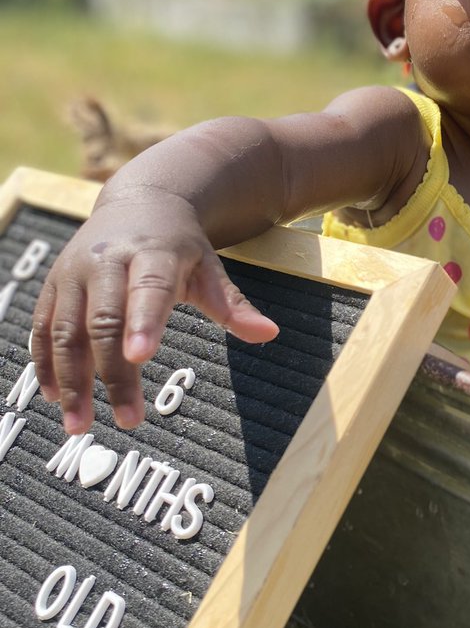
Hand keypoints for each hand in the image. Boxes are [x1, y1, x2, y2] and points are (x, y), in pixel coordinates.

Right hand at [31, 194, 278, 434]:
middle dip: (111, 374)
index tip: (140, 358)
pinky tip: (55, 396)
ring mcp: (74, 272)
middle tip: (128, 419)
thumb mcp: (210, 267)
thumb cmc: (180, 246)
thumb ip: (233, 304)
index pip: (148, 290)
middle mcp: (107, 261)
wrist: (140, 202)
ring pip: (65, 329)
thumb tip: (269, 333)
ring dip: (71, 380)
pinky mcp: (53, 285)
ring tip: (79, 424)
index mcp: (152, 254)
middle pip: (103, 321)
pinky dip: (45, 363)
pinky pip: (42, 327)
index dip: (143, 322)